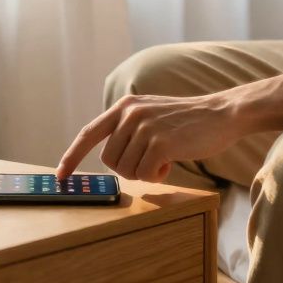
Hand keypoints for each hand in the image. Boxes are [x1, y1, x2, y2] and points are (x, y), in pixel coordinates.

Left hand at [57, 93, 243, 182]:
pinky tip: (172, 160)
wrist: (220, 114)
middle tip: (152, 160)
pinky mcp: (159, 143)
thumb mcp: (151, 114)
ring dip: (145, 172)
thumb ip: (128, 128)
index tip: (61, 175)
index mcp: (124, 107)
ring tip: (165, 157)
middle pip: (110, 161)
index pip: (89, 133)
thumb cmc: (187, 121)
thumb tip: (110, 156)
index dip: (72, 156)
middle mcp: (130, 114)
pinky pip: (146, 175)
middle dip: (128, 168)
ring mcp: (144, 127)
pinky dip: (158, 175)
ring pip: (127, 170)